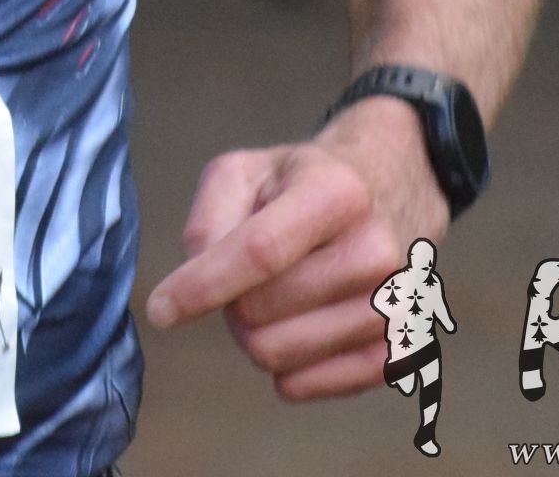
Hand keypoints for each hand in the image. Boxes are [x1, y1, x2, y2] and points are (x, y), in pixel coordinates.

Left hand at [142, 96, 449, 400]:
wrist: (390, 192)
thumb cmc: (305, 184)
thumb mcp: (246, 171)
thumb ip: (209, 219)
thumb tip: (195, 282)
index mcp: (336, 194)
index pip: (260, 253)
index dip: (202, 285)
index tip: (160, 309)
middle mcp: (375, 251)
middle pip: (259, 313)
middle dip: (232, 303)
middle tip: (248, 278)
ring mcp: (395, 307)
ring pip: (278, 355)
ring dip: (258, 334)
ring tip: (280, 297)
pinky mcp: (398, 350)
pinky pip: (310, 386)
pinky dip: (287, 367)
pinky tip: (298, 330)